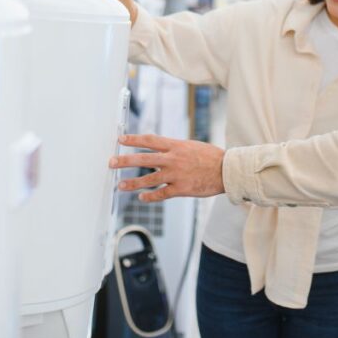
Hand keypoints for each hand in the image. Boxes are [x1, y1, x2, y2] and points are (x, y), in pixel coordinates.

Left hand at [110, 134, 225, 201]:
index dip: (133, 139)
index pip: (149, 140)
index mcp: (175, 146)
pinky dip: (149, 196)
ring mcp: (176, 175)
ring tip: (120, 185)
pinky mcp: (181, 189)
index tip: (120, 139)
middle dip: (125, 161)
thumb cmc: (210, 157)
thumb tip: (159, 149)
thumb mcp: (190, 146)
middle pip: (143, 159)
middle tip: (112, 162)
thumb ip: (174, 148)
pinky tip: (141, 198)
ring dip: (132, 183)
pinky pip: (161, 194)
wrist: (226, 171)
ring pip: (148, 179)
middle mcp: (173, 159)